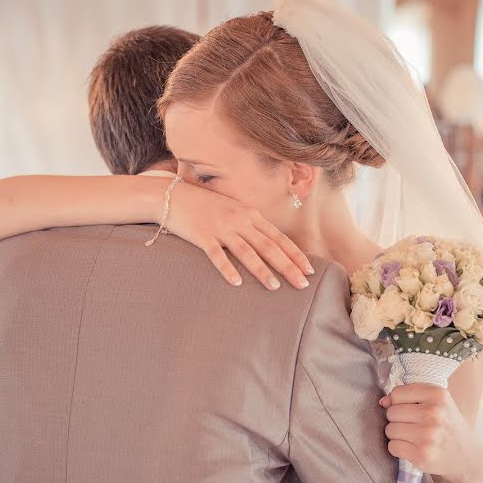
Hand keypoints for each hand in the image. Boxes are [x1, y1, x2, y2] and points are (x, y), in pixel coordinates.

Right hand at [165, 182, 314, 289]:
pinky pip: (216, 255)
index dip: (295, 254)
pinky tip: (236, 283)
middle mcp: (238, 220)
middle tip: (303, 284)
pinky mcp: (201, 235)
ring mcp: (220, 228)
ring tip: (275, 287)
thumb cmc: (204, 205)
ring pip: (246, 252)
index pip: (278, 237)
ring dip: (262, 270)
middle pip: (268, 246)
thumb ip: (249, 224)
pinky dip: (227, 269)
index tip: (310, 270)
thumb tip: (268, 243)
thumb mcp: (232, 209)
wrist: (172, 195)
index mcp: (249, 214)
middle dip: (288, 266)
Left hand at [380, 384, 482, 482]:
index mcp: (438, 395)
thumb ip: (408, 396)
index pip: (397, 393)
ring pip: (390, 430)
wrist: (467, 456)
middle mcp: (434, 414)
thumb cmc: (446, 424)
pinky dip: (398, 448)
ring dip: (396, 435)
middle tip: (413, 425)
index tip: (411, 409)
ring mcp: (428, 436)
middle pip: (391, 412)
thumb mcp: (436, 402)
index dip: (399, 402)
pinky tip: (412, 448)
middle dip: (397, 419)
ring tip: (413, 437)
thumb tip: (382, 402)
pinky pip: (392, 447)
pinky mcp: (422, 455)